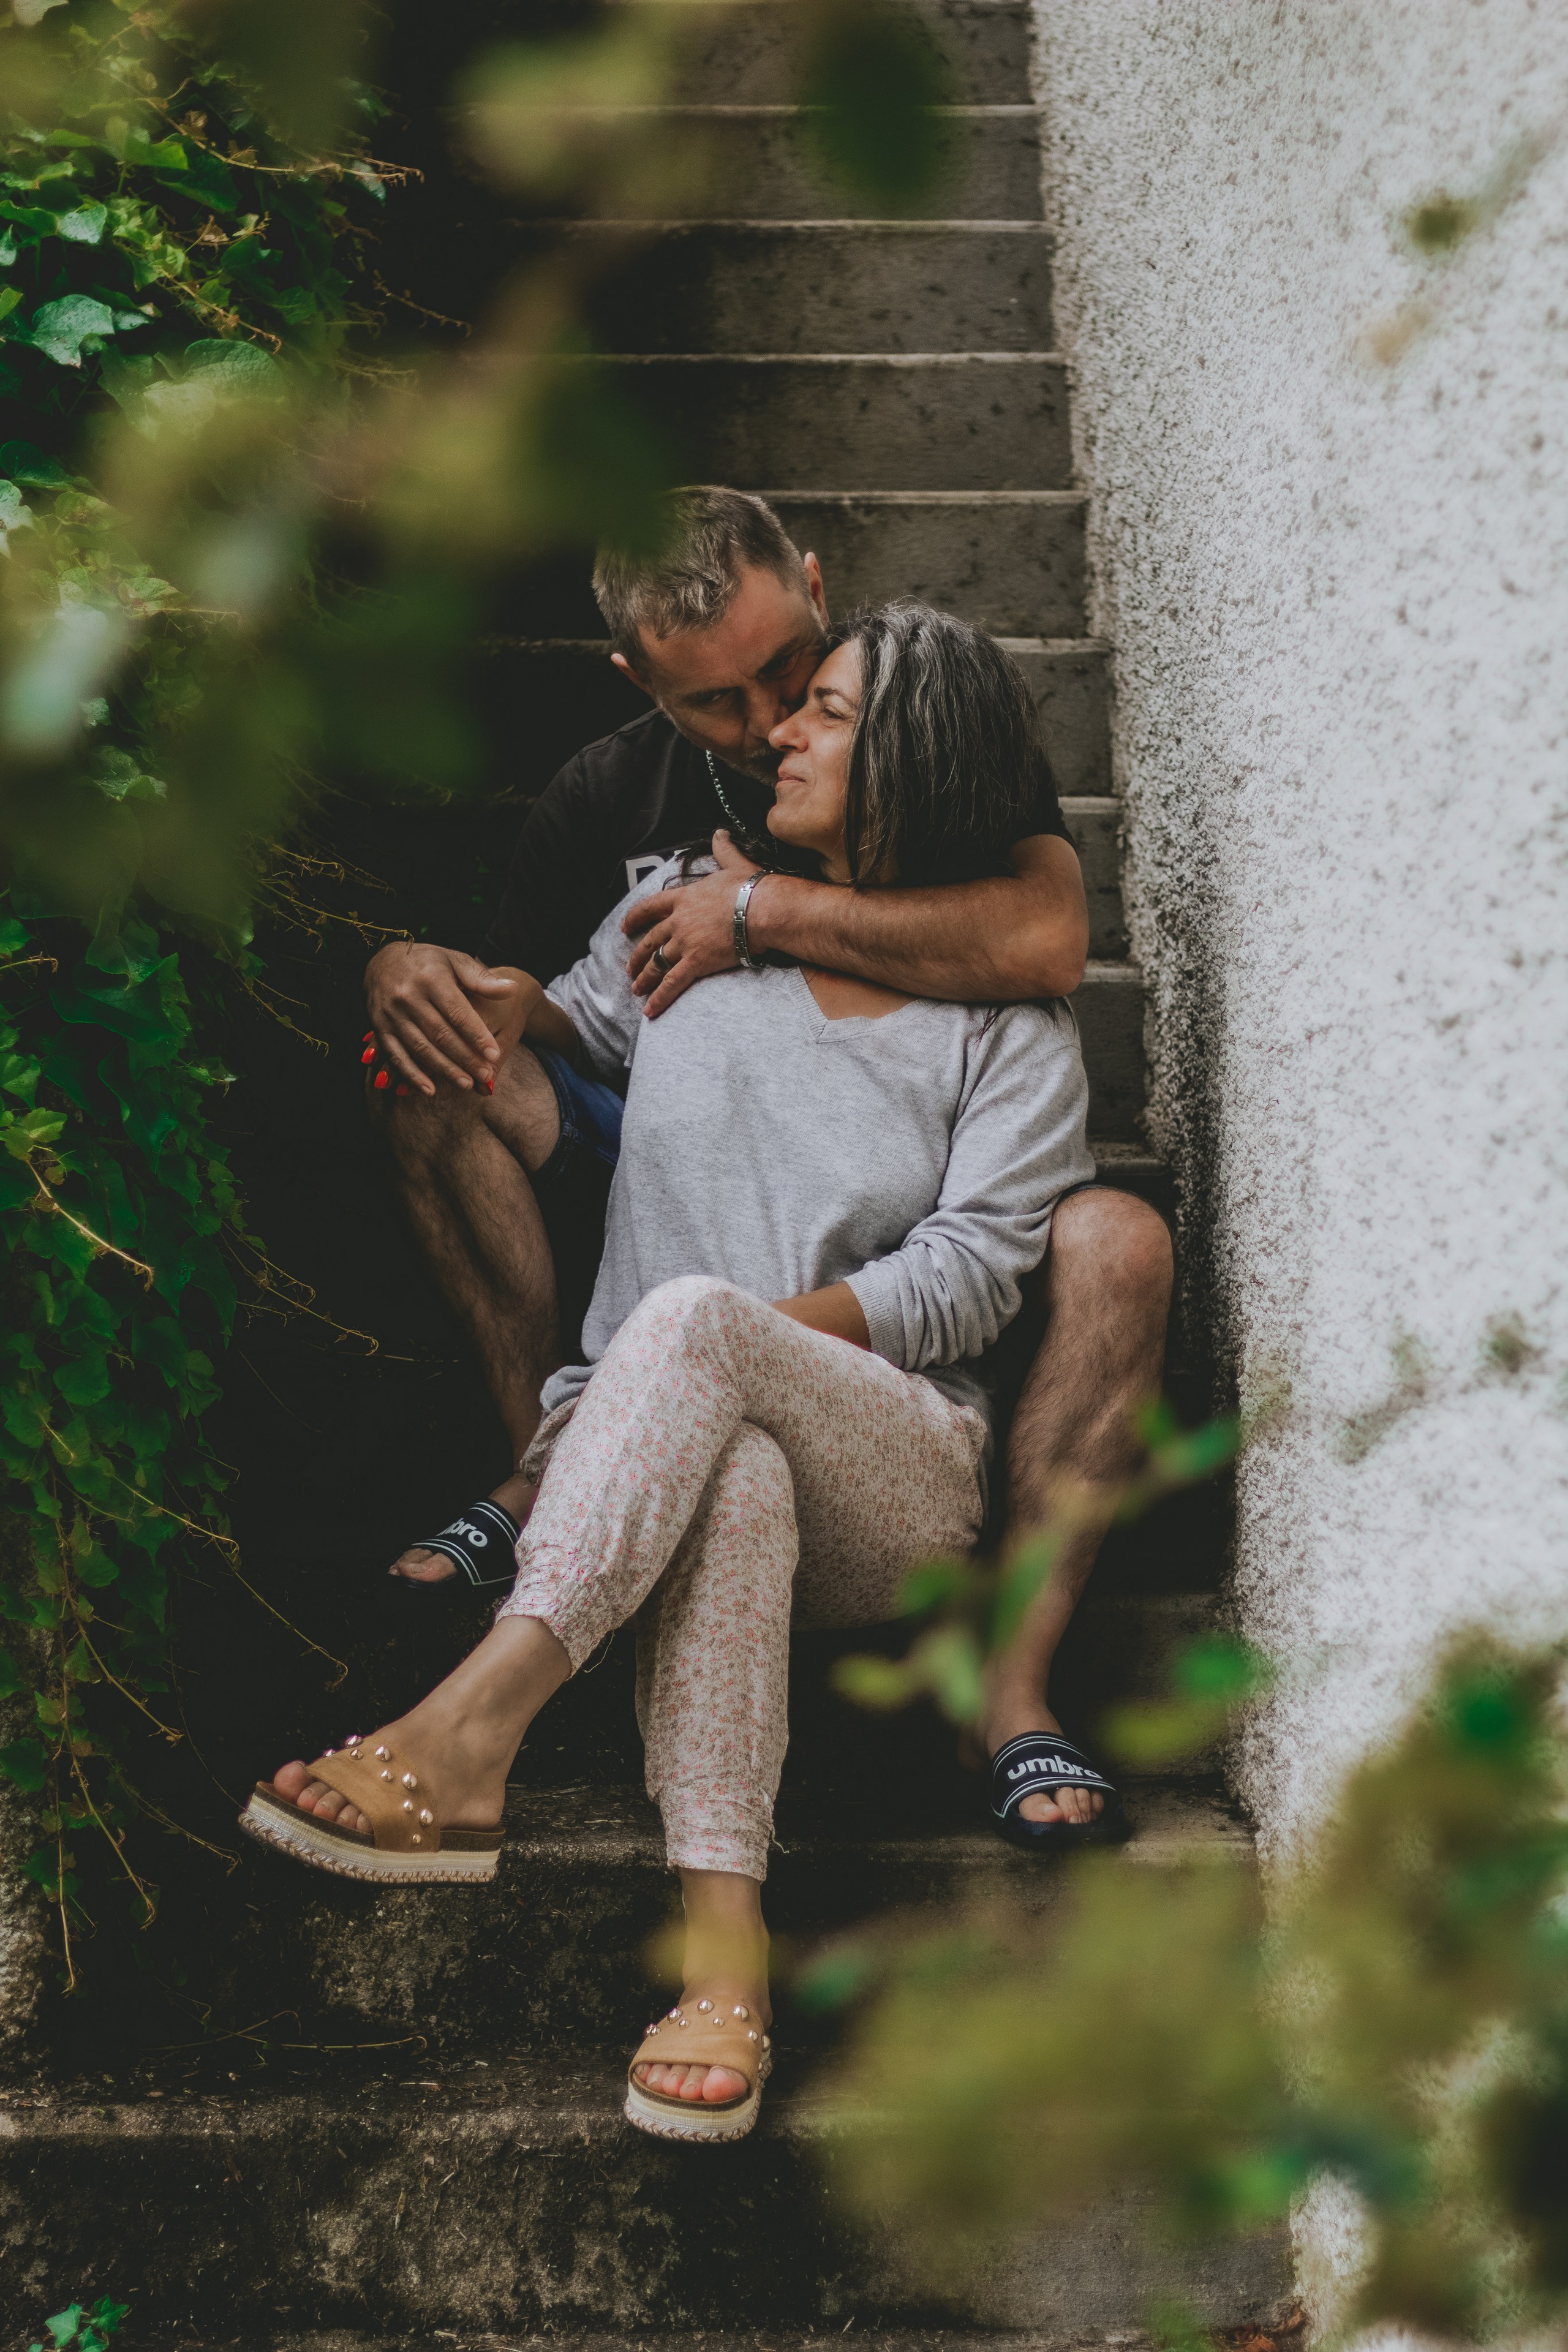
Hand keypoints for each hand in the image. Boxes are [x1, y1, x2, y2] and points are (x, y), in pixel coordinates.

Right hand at [365, 940, 517, 1095]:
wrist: (383, 959)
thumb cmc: (428, 962)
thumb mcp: (456, 961)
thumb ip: (482, 979)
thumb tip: (512, 989)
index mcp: (431, 979)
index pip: (457, 1012)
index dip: (476, 1035)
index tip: (494, 1054)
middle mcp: (408, 996)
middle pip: (440, 1033)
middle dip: (464, 1057)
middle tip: (485, 1074)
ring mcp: (391, 1014)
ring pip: (420, 1047)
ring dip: (443, 1069)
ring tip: (466, 1084)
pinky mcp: (379, 1027)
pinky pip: (396, 1055)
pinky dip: (412, 1074)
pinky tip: (429, 1090)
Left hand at [623, 830, 761, 1017]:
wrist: (763, 909)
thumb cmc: (752, 887)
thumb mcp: (735, 863)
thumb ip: (724, 849)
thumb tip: (720, 833)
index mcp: (685, 897)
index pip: (652, 907)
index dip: (636, 918)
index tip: (626, 927)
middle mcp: (679, 921)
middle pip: (650, 939)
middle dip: (637, 955)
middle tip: (629, 967)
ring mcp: (685, 942)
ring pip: (656, 963)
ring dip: (644, 977)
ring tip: (636, 989)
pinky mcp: (696, 962)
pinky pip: (672, 983)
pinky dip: (659, 998)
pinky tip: (649, 1010)